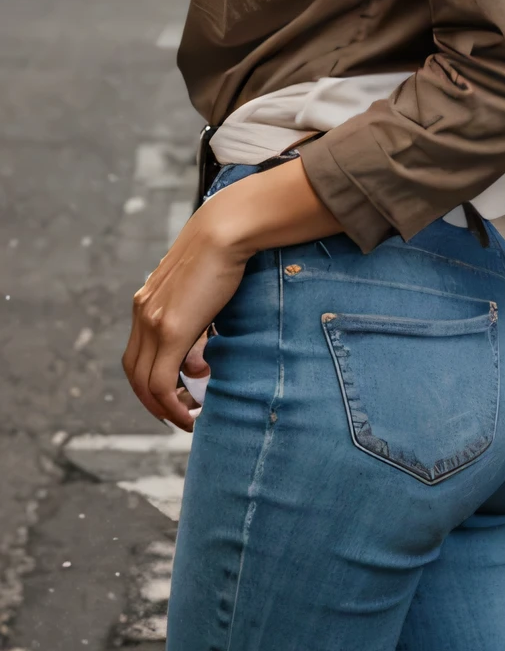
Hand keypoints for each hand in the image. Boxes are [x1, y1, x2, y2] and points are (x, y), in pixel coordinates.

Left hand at [122, 192, 247, 431]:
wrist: (225, 230)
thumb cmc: (223, 254)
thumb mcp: (201, 294)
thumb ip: (194, 327)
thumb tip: (196, 366)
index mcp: (147, 302)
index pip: (137, 354)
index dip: (149, 381)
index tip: (172, 397)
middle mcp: (143, 313)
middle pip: (133, 372)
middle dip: (152, 402)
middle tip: (178, 416)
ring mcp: (153, 322)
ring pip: (144, 382)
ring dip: (162, 408)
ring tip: (187, 419)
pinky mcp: (171, 330)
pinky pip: (160, 382)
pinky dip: (170, 405)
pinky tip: (188, 414)